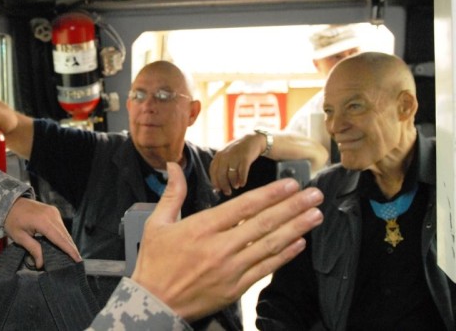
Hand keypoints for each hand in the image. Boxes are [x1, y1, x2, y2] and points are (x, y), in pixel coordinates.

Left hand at [3, 196, 80, 267]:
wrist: (10, 203)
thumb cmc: (12, 220)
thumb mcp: (19, 237)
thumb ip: (33, 249)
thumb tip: (41, 264)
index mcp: (43, 222)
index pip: (60, 239)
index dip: (69, 250)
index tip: (78, 259)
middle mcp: (51, 215)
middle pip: (65, 235)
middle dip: (72, 248)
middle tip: (77, 261)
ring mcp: (53, 212)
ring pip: (64, 230)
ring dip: (68, 242)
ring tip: (72, 255)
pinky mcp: (53, 211)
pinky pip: (61, 225)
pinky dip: (63, 235)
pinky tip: (64, 244)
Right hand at [132, 162, 322, 321]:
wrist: (153, 304)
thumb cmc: (154, 262)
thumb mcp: (156, 223)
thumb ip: (173, 193)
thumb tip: (174, 165)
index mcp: (201, 228)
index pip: (243, 206)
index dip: (270, 194)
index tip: (290, 183)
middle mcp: (219, 247)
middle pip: (263, 223)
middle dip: (292, 207)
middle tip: (315, 195)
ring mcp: (229, 269)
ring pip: (269, 245)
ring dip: (296, 228)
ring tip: (315, 216)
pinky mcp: (235, 289)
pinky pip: (264, 269)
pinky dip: (283, 256)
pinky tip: (299, 244)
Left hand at [210, 133, 264, 194]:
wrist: (252, 140)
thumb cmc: (238, 151)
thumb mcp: (226, 155)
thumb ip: (221, 167)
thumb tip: (217, 187)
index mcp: (219, 155)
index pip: (213, 171)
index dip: (215, 182)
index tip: (218, 190)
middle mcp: (225, 155)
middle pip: (221, 175)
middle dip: (224, 186)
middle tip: (228, 192)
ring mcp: (235, 156)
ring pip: (232, 175)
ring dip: (234, 183)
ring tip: (236, 186)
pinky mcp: (245, 158)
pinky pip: (242, 173)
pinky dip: (242, 180)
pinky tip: (243, 184)